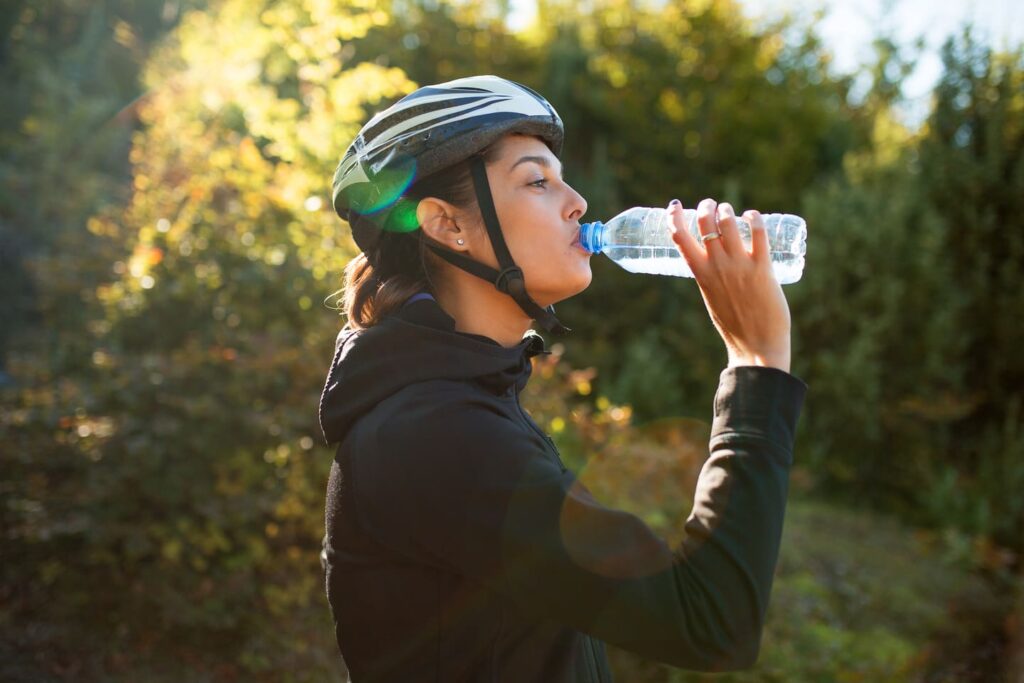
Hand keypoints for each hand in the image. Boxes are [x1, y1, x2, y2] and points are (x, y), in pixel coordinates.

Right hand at [668, 198, 791, 372]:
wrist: (756, 346)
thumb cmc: (734, 326)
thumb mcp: (711, 297)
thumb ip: (711, 278)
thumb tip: (715, 262)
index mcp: (700, 274)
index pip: (679, 237)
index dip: (673, 217)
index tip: (674, 206)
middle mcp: (717, 265)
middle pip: (705, 221)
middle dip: (706, 206)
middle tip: (711, 205)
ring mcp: (739, 265)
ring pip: (729, 221)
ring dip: (727, 210)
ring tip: (730, 211)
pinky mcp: (762, 267)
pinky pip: (758, 232)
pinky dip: (753, 218)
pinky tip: (752, 216)